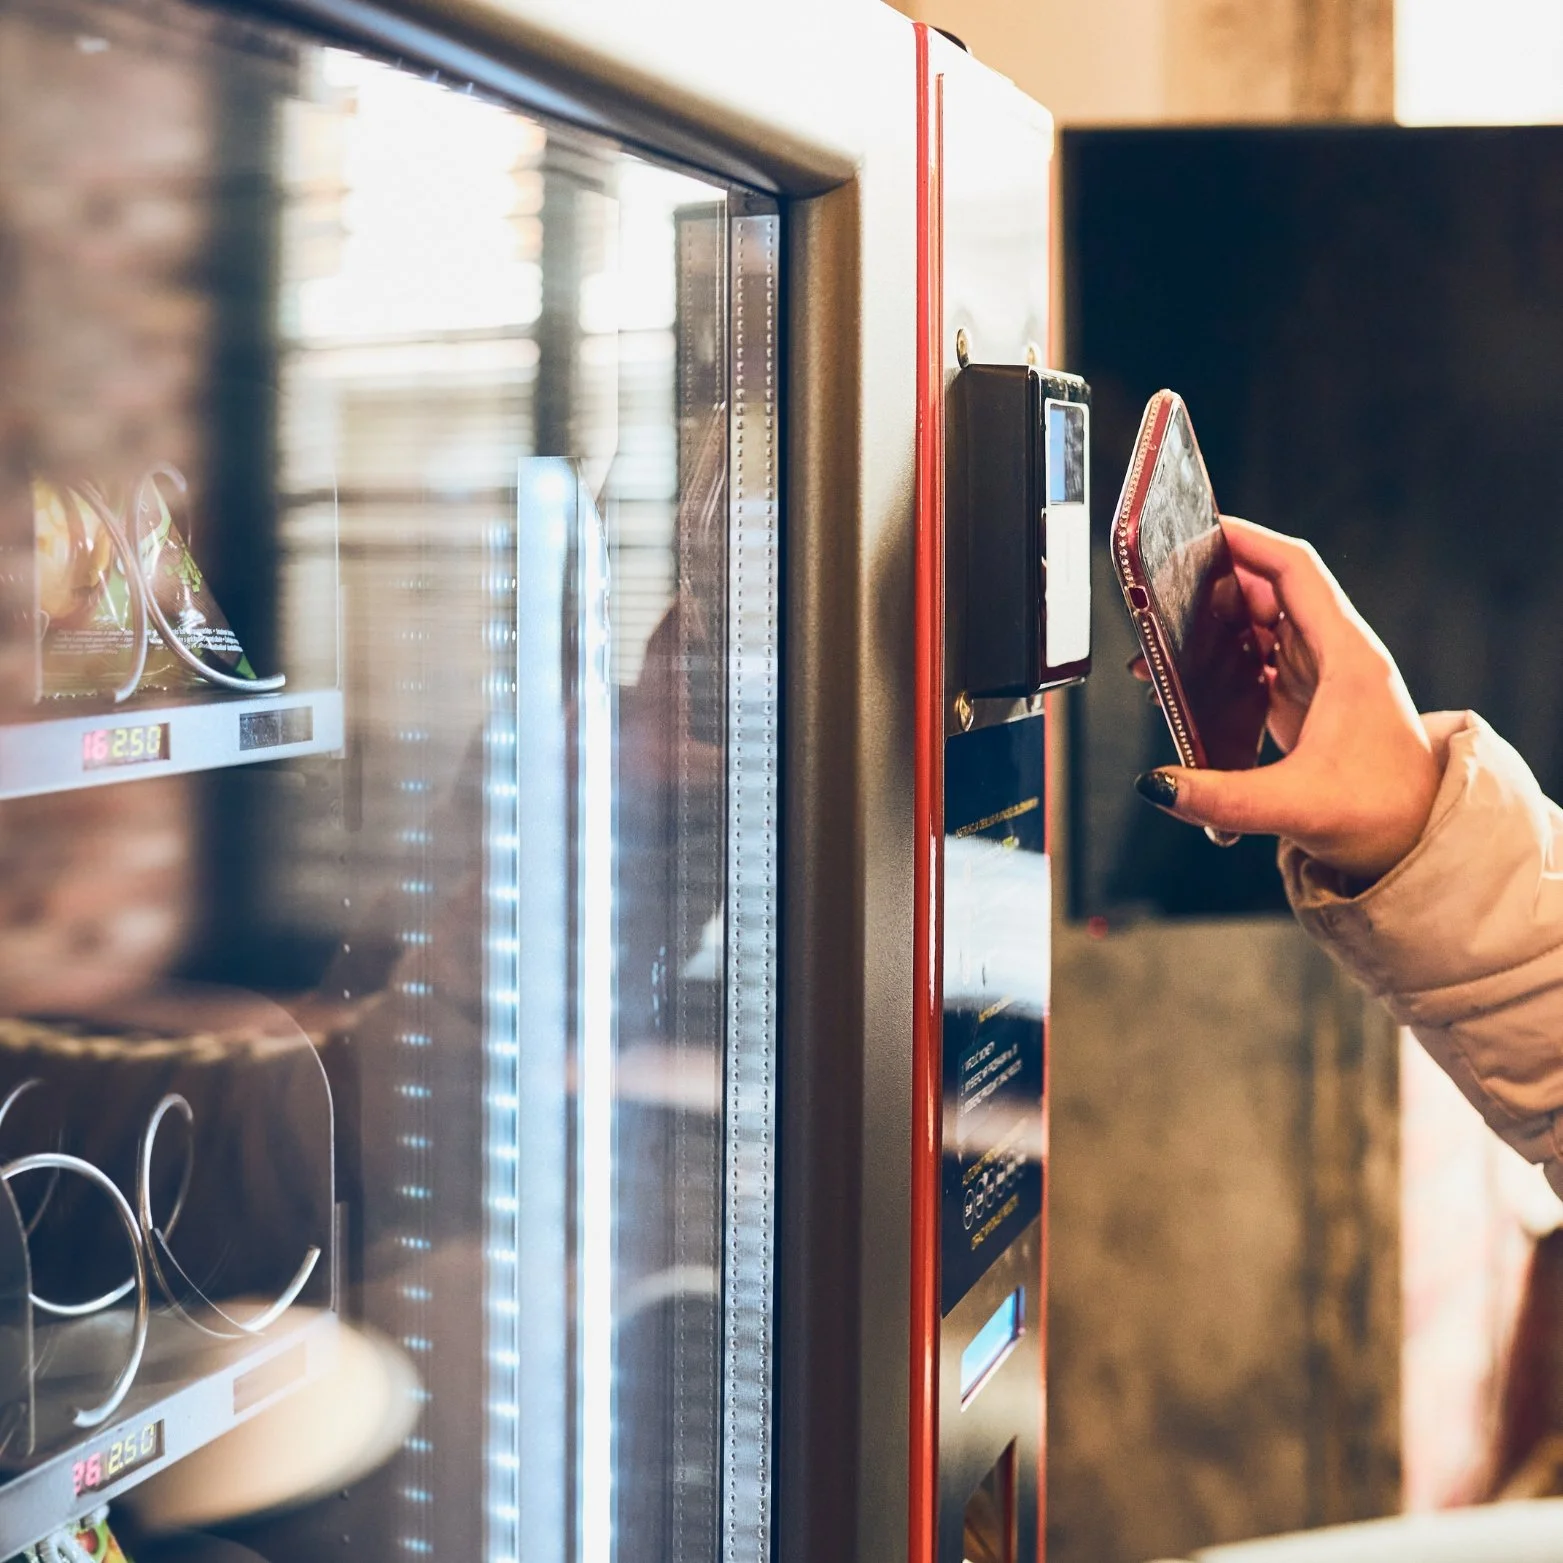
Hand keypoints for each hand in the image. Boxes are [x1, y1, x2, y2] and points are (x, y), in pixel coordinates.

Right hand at [1131, 516, 1445, 884]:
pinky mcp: (1305, 702)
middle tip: (1160, 591)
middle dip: (1214, 584)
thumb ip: (1221, 798)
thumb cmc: (1383, 813)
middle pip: (1270, 591)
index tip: (1202, 531)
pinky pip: (1256, 661)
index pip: (1295, 572)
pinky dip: (1220, 661)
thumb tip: (1158, 785)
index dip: (1249, 543)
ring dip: (1212, 625)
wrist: (1420, 840)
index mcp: (1347, 658)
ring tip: (1161, 642)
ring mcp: (1320, 677)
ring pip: (1260, 625)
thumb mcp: (1297, 806)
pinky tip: (1186, 682)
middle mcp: (1335, 657)